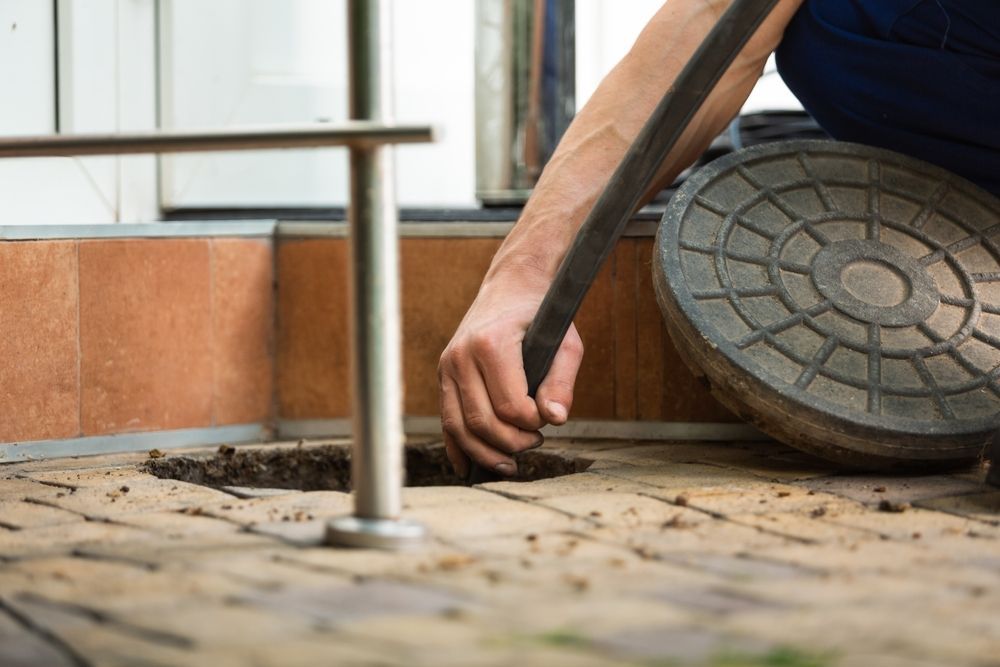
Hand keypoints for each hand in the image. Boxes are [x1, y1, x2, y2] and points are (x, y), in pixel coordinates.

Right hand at [438, 280, 583, 477]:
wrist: (511, 287)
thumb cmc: (542, 316)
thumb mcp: (566, 343)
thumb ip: (562, 382)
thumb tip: (555, 419)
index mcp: (490, 344)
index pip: (509, 406)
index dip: (532, 424)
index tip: (548, 420)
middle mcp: (461, 356)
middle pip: (482, 422)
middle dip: (512, 442)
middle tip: (536, 441)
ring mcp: (447, 366)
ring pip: (458, 427)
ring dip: (485, 453)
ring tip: (511, 463)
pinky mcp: (443, 376)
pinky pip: (446, 421)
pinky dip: (457, 448)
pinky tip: (471, 468)